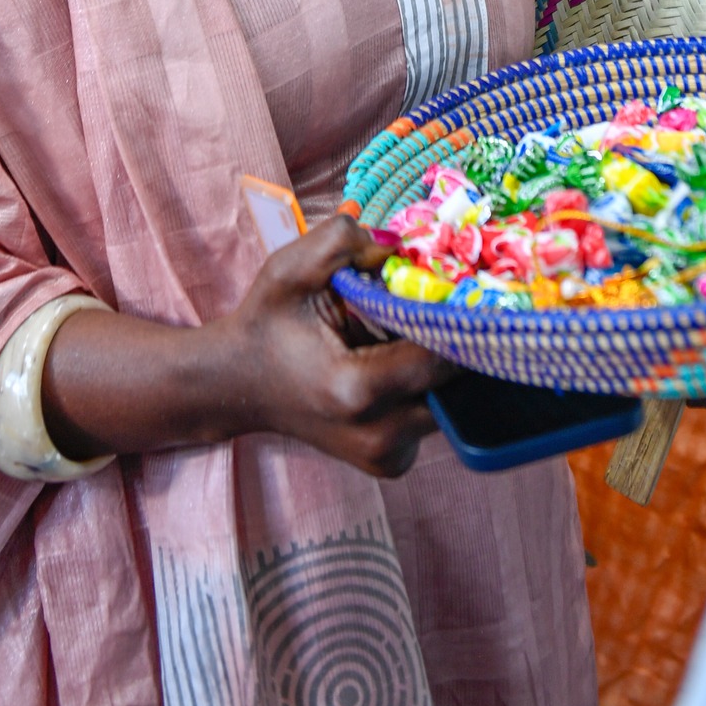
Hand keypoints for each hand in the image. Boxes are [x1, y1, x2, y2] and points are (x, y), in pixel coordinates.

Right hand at [41, 215, 453, 479]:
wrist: (238, 385)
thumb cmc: (267, 323)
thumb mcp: (290, 269)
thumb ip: (342, 241)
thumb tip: (398, 245)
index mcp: (355, 390)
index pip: (440, 357)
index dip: (461, 320)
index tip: (468, 288)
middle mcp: (379, 436)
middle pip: (456, 385)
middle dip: (459, 340)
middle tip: (456, 302)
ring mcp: (386, 457)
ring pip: (452, 404)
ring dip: (444, 364)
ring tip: (423, 327)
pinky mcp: (391, 464)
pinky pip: (434, 417)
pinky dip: (429, 387)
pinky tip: (403, 358)